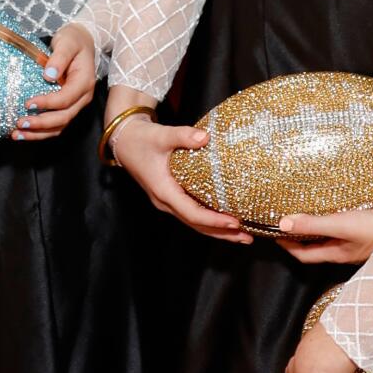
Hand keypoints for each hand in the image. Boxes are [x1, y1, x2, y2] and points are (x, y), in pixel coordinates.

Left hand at [14, 24, 95, 140]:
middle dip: (41, 124)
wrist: (83, 42)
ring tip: (17, 134)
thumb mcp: (68, 42)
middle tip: (20, 123)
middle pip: (63, 118)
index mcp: (84, 82)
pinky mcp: (67, 107)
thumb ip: (60, 57)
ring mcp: (75, 104)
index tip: (28, 103)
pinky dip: (40, 132)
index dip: (47, 103)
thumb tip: (49, 75)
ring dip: (38, 133)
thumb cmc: (74, 41)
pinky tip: (23, 132)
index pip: (66, 99)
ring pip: (59, 126)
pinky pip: (55, 125)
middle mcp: (82, 97)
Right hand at [109, 105, 251, 244]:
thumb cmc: (141, 139)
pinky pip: (193, 214)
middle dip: (222, 233)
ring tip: (242, 235)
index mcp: (163, 191)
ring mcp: (168, 202)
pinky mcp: (172, 198)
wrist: (125, 142)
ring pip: (195, 223)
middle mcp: (165, 202)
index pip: (192, 213)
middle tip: (247, 237)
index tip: (235, 222)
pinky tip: (225, 221)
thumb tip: (205, 137)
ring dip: (218, 231)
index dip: (214, 220)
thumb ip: (183, 136)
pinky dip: (210, 220)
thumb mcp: (161, 135)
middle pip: (197, 225)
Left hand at [276, 202, 372, 266]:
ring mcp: (357, 246)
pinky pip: (342, 235)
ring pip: (329, 243)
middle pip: (315, 250)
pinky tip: (335, 217)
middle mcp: (346, 253)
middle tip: (287, 226)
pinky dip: (331, 228)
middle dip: (299, 240)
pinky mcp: (368, 237)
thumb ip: (312, 224)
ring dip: (315, 233)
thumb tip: (284, 224)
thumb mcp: (341, 224)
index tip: (275, 234)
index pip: (303, 256)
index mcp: (337, 254)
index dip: (287, 246)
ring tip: (306, 219)